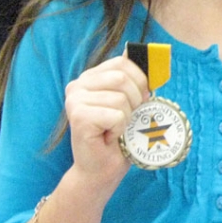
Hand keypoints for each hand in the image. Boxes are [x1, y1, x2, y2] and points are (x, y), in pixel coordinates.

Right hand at [64, 54, 148, 188]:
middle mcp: (77, 85)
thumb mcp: (130, 102)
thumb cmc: (118, 136)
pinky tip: (109, 137)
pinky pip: (116, 115)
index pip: (122, 62)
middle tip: (127, 118)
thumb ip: (133, 79)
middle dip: (135, 100)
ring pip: (121, 98)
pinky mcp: (78, 117)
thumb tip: (147, 52)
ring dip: (127, 118)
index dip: (141, 79)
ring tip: (115, 129)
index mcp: (90, 77)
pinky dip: (120, 129)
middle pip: (122, 77)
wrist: (101, 170)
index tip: (142, 97)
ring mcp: (75, 100)